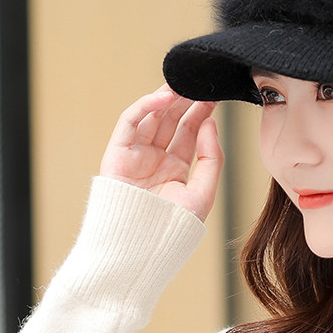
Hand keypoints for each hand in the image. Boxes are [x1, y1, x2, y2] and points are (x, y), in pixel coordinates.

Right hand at [99, 85, 223, 220]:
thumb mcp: (202, 192)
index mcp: (175, 170)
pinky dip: (145, 106)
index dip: (202, 114)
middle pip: (172, 122)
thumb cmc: (171, 229)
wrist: (139, 249)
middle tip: (201, 83)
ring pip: (152, 117)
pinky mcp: (117, 153)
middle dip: (187, 101)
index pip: (190, 134)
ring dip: (168, 98)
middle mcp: (155, 160)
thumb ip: (211, 157)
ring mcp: (136, 156)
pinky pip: (130, 123)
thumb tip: (211, 123)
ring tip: (186, 83)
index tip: (215, 96)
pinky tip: (165, 96)